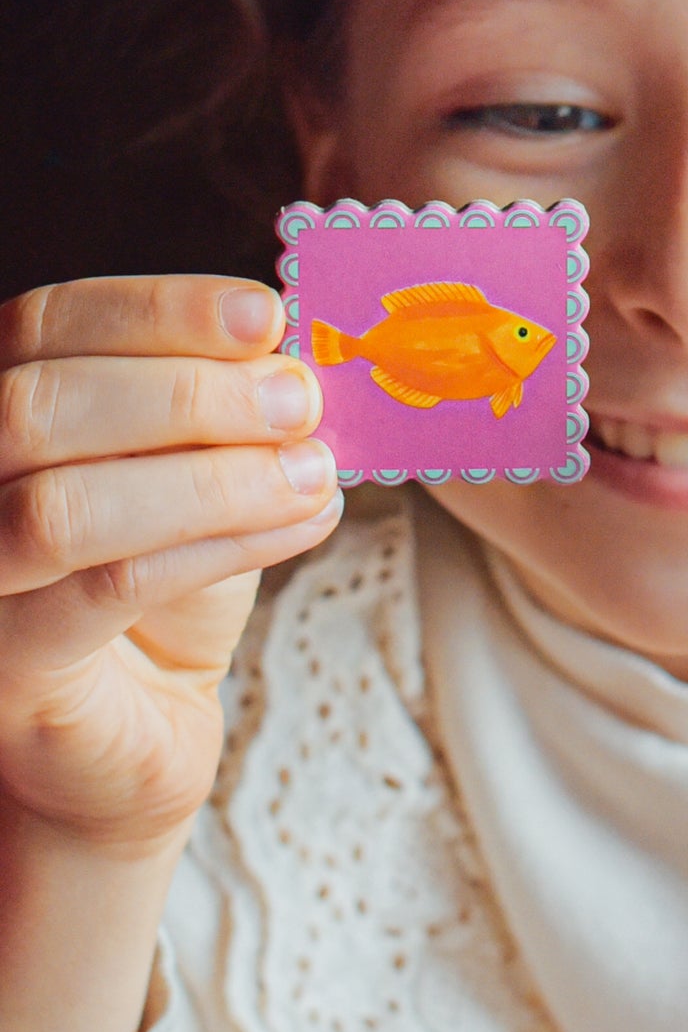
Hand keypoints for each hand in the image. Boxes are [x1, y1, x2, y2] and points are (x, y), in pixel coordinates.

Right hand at [0, 276, 341, 859]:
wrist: (139, 722)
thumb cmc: (165, 579)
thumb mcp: (196, 468)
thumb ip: (221, 410)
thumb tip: (292, 356)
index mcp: (0, 406)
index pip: (47, 323)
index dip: (160, 309)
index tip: (267, 314)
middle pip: (39, 404)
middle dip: (190, 394)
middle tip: (300, 403)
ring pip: (64, 505)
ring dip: (213, 478)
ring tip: (312, 471)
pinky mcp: (10, 668)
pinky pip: (111, 587)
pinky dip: (224, 544)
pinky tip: (304, 522)